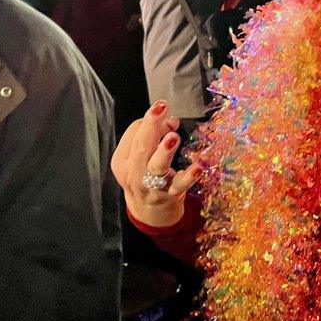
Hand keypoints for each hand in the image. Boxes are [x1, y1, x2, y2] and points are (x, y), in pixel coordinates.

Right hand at [110, 100, 200, 227]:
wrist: (148, 212)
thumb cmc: (145, 175)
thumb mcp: (141, 156)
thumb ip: (153, 135)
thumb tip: (171, 120)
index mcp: (123, 160)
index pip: (134, 133)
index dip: (151, 120)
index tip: (165, 113)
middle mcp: (134, 172)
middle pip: (141, 146)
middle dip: (151, 125)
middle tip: (161, 107)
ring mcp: (151, 185)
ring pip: (156, 167)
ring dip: (164, 151)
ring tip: (173, 137)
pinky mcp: (169, 195)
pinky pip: (178, 186)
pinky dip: (188, 177)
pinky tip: (197, 167)